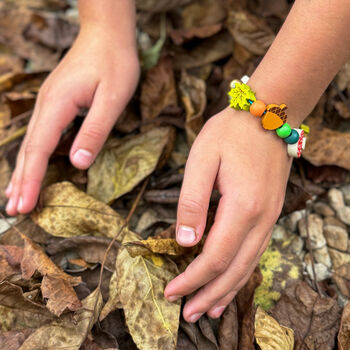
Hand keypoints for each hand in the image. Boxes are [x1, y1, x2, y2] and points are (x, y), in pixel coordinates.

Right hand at [5, 25, 138, 215]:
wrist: (107, 35)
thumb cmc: (114, 64)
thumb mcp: (112, 99)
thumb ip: (95, 131)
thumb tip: (77, 163)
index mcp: (57, 105)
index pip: (39, 150)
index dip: (31, 180)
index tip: (23, 205)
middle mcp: (47, 106)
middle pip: (29, 149)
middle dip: (22, 181)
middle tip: (15, 211)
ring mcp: (49, 104)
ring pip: (31, 143)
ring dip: (24, 171)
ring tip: (16, 195)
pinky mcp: (57, 104)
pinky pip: (41, 135)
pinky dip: (34, 156)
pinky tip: (33, 166)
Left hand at [164, 107, 291, 321]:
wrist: (268, 115)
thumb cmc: (229, 133)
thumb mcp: (201, 161)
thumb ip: (191, 202)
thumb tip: (185, 242)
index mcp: (242, 207)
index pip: (214, 257)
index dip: (192, 279)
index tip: (171, 291)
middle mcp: (261, 219)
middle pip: (233, 270)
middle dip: (208, 295)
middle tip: (187, 314)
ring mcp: (270, 218)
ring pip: (248, 266)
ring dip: (226, 291)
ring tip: (208, 310)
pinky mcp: (270, 213)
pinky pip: (256, 253)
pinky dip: (241, 273)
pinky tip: (231, 283)